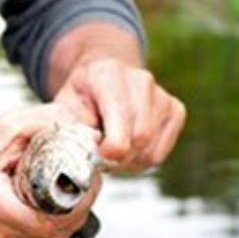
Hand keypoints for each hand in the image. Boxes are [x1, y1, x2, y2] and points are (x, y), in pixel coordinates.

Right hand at [0, 104, 101, 237]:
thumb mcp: (5, 127)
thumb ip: (45, 123)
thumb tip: (87, 134)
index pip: (43, 219)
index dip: (75, 203)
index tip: (88, 181)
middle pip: (53, 230)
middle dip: (80, 206)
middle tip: (90, 181)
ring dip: (73, 217)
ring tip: (76, 191)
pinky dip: (60, 229)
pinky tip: (60, 209)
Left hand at [52, 57, 185, 172]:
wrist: (103, 77)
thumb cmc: (81, 96)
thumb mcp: (63, 106)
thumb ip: (69, 126)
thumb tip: (85, 148)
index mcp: (108, 75)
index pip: (121, 117)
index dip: (112, 148)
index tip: (100, 156)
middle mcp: (141, 81)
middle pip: (140, 138)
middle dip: (118, 159)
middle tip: (102, 158)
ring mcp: (162, 95)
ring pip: (150, 151)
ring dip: (129, 162)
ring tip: (113, 152)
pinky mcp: (176, 110)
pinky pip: (160, 153)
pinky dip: (142, 160)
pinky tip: (128, 149)